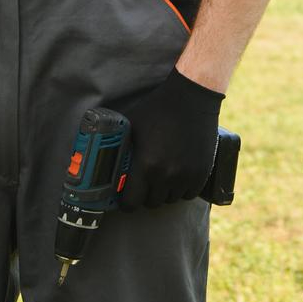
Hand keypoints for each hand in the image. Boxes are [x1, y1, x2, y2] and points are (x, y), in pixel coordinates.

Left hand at [119, 71, 223, 209]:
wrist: (192, 98)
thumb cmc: (158, 109)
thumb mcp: (131, 126)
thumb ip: (119, 147)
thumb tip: (101, 160)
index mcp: (145, 165)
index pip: (131, 203)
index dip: (126, 202)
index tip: (126, 197)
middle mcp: (166, 175)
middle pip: (151, 203)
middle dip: (145, 195)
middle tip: (144, 182)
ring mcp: (186, 175)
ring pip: (170, 199)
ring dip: (164, 192)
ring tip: (162, 176)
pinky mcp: (202, 172)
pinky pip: (189, 194)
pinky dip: (182, 190)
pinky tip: (178, 177)